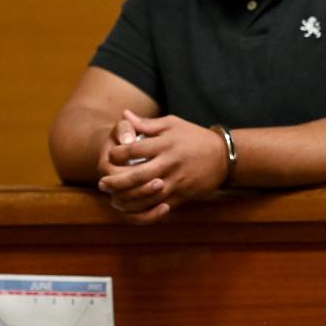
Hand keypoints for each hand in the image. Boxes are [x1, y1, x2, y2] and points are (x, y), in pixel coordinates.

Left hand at [96, 110, 227, 223]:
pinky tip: (132, 207)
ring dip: (126, 199)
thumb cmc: (195, 137)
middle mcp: (170, 164)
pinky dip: (143, 210)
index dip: (118, 153)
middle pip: (136, 176)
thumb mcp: (173, 124)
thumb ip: (147, 123)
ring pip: (146, 196)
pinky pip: (159, 206)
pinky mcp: (182, 196)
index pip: (134, 150)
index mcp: (166, 144)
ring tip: (113, 198)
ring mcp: (177, 182)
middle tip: (102, 182)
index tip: (111, 154)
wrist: (224, 157)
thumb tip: (125, 116)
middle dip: (116, 181)